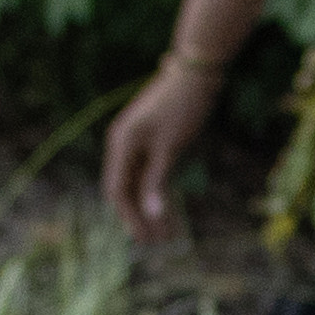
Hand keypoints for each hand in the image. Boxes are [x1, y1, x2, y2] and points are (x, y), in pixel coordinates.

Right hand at [104, 54, 232, 241]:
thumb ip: (157, 181)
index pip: (117, 190)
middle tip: (158, 243)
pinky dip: (159, 191)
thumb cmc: (182, 107)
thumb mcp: (170, 148)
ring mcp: (137, 142)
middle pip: (127, 190)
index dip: (129, 217)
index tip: (143, 240)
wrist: (196, 72)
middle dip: (141, 217)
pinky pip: (151, 172)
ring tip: (168, 233)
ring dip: (151, 207)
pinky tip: (170, 209)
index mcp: (121, 144)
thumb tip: (150, 216)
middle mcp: (123, 144)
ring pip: (140, 183)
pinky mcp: (152, 141)